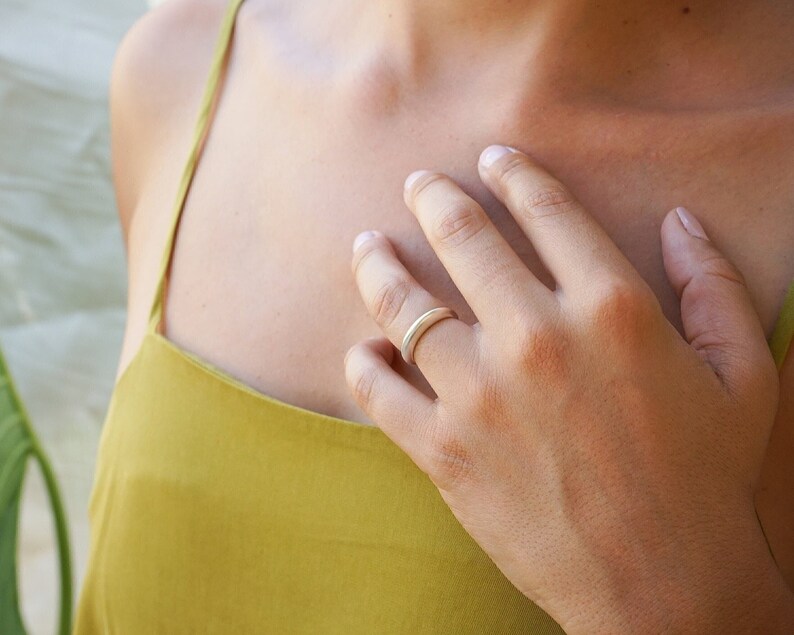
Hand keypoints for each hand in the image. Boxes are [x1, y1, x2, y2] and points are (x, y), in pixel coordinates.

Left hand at [343, 145, 793, 632]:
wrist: (664, 587)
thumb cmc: (707, 478)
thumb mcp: (743, 373)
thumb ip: (713, 285)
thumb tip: (680, 219)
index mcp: (611, 309)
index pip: (547, 210)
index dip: (515, 175)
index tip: (493, 160)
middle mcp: (537, 337)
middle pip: (464, 238)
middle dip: (433, 198)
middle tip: (416, 184)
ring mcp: (480, 394)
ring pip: (404, 304)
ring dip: (378, 265)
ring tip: (367, 246)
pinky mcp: (443, 451)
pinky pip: (379, 389)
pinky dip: (363, 361)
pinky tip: (365, 347)